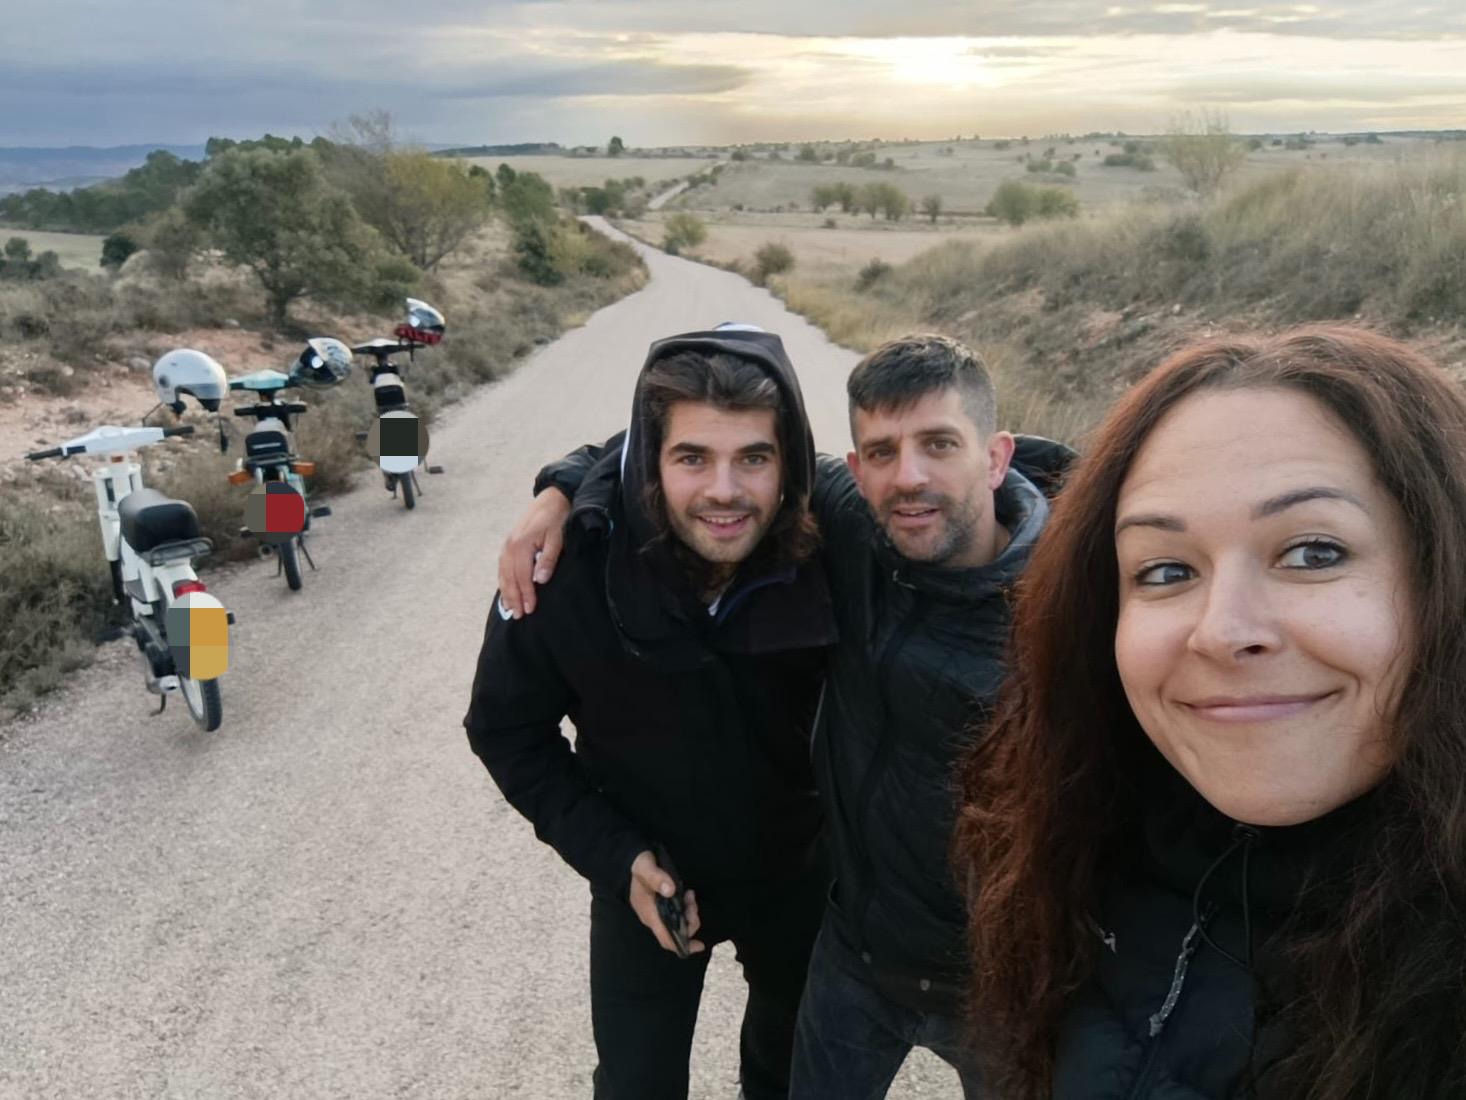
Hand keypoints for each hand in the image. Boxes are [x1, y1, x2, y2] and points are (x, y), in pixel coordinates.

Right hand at [497, 488, 571, 617]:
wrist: (552, 498)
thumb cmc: (557, 518)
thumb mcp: (557, 538)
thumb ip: (548, 559)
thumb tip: (540, 580)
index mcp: (521, 544)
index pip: (523, 576)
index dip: (526, 594)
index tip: (530, 609)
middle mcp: (510, 545)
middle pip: (509, 577)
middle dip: (513, 598)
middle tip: (518, 616)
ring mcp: (507, 543)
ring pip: (503, 573)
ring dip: (506, 592)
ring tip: (510, 608)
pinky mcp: (509, 543)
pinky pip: (502, 566)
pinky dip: (503, 580)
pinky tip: (506, 590)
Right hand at [628, 850, 704, 954]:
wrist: (632, 861)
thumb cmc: (639, 865)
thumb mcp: (645, 867)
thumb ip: (656, 877)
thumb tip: (670, 890)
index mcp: (649, 914)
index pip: (665, 939)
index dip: (682, 945)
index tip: (700, 945)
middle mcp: (654, 918)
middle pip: (676, 932)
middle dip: (690, 922)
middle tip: (693, 904)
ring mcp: (658, 913)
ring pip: (679, 922)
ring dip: (689, 912)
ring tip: (690, 896)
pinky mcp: (663, 907)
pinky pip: (678, 913)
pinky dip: (686, 907)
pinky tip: (687, 894)